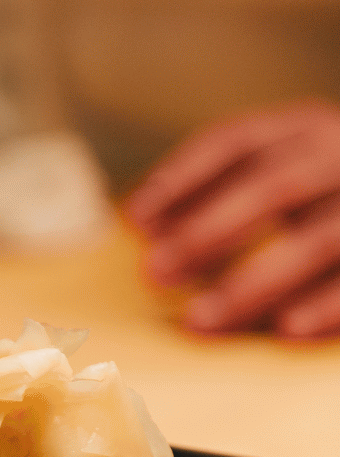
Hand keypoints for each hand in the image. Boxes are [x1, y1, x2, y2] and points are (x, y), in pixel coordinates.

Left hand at [125, 100, 339, 337]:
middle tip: (156, 272)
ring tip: (200, 319)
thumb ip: (222, 188)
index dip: (182, 177)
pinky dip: (328, 302)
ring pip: (320, 239)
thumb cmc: (326, 192)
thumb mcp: (283, 170)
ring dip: (255, 281)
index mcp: (308, 127)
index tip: (136, 218)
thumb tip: (146, 225)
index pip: (237, 140)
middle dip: (210, 230)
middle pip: (275, 186)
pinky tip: (288, 329)